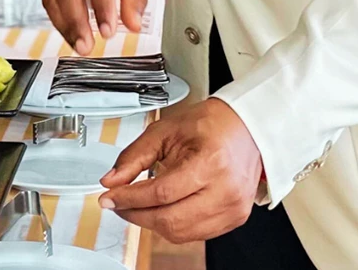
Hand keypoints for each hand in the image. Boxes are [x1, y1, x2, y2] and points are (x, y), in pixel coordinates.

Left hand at [98, 99, 262, 243]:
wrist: (248, 127)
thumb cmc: (211, 124)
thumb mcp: (167, 130)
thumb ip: (135, 155)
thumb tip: (112, 180)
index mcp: (210, 162)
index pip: (160, 193)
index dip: (129, 198)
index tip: (109, 197)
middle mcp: (225, 190)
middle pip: (169, 219)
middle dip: (136, 214)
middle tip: (119, 203)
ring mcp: (233, 208)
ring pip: (181, 234)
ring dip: (153, 223)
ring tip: (138, 206)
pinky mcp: (235, 219)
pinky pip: (196, 235)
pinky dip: (174, 226)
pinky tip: (163, 210)